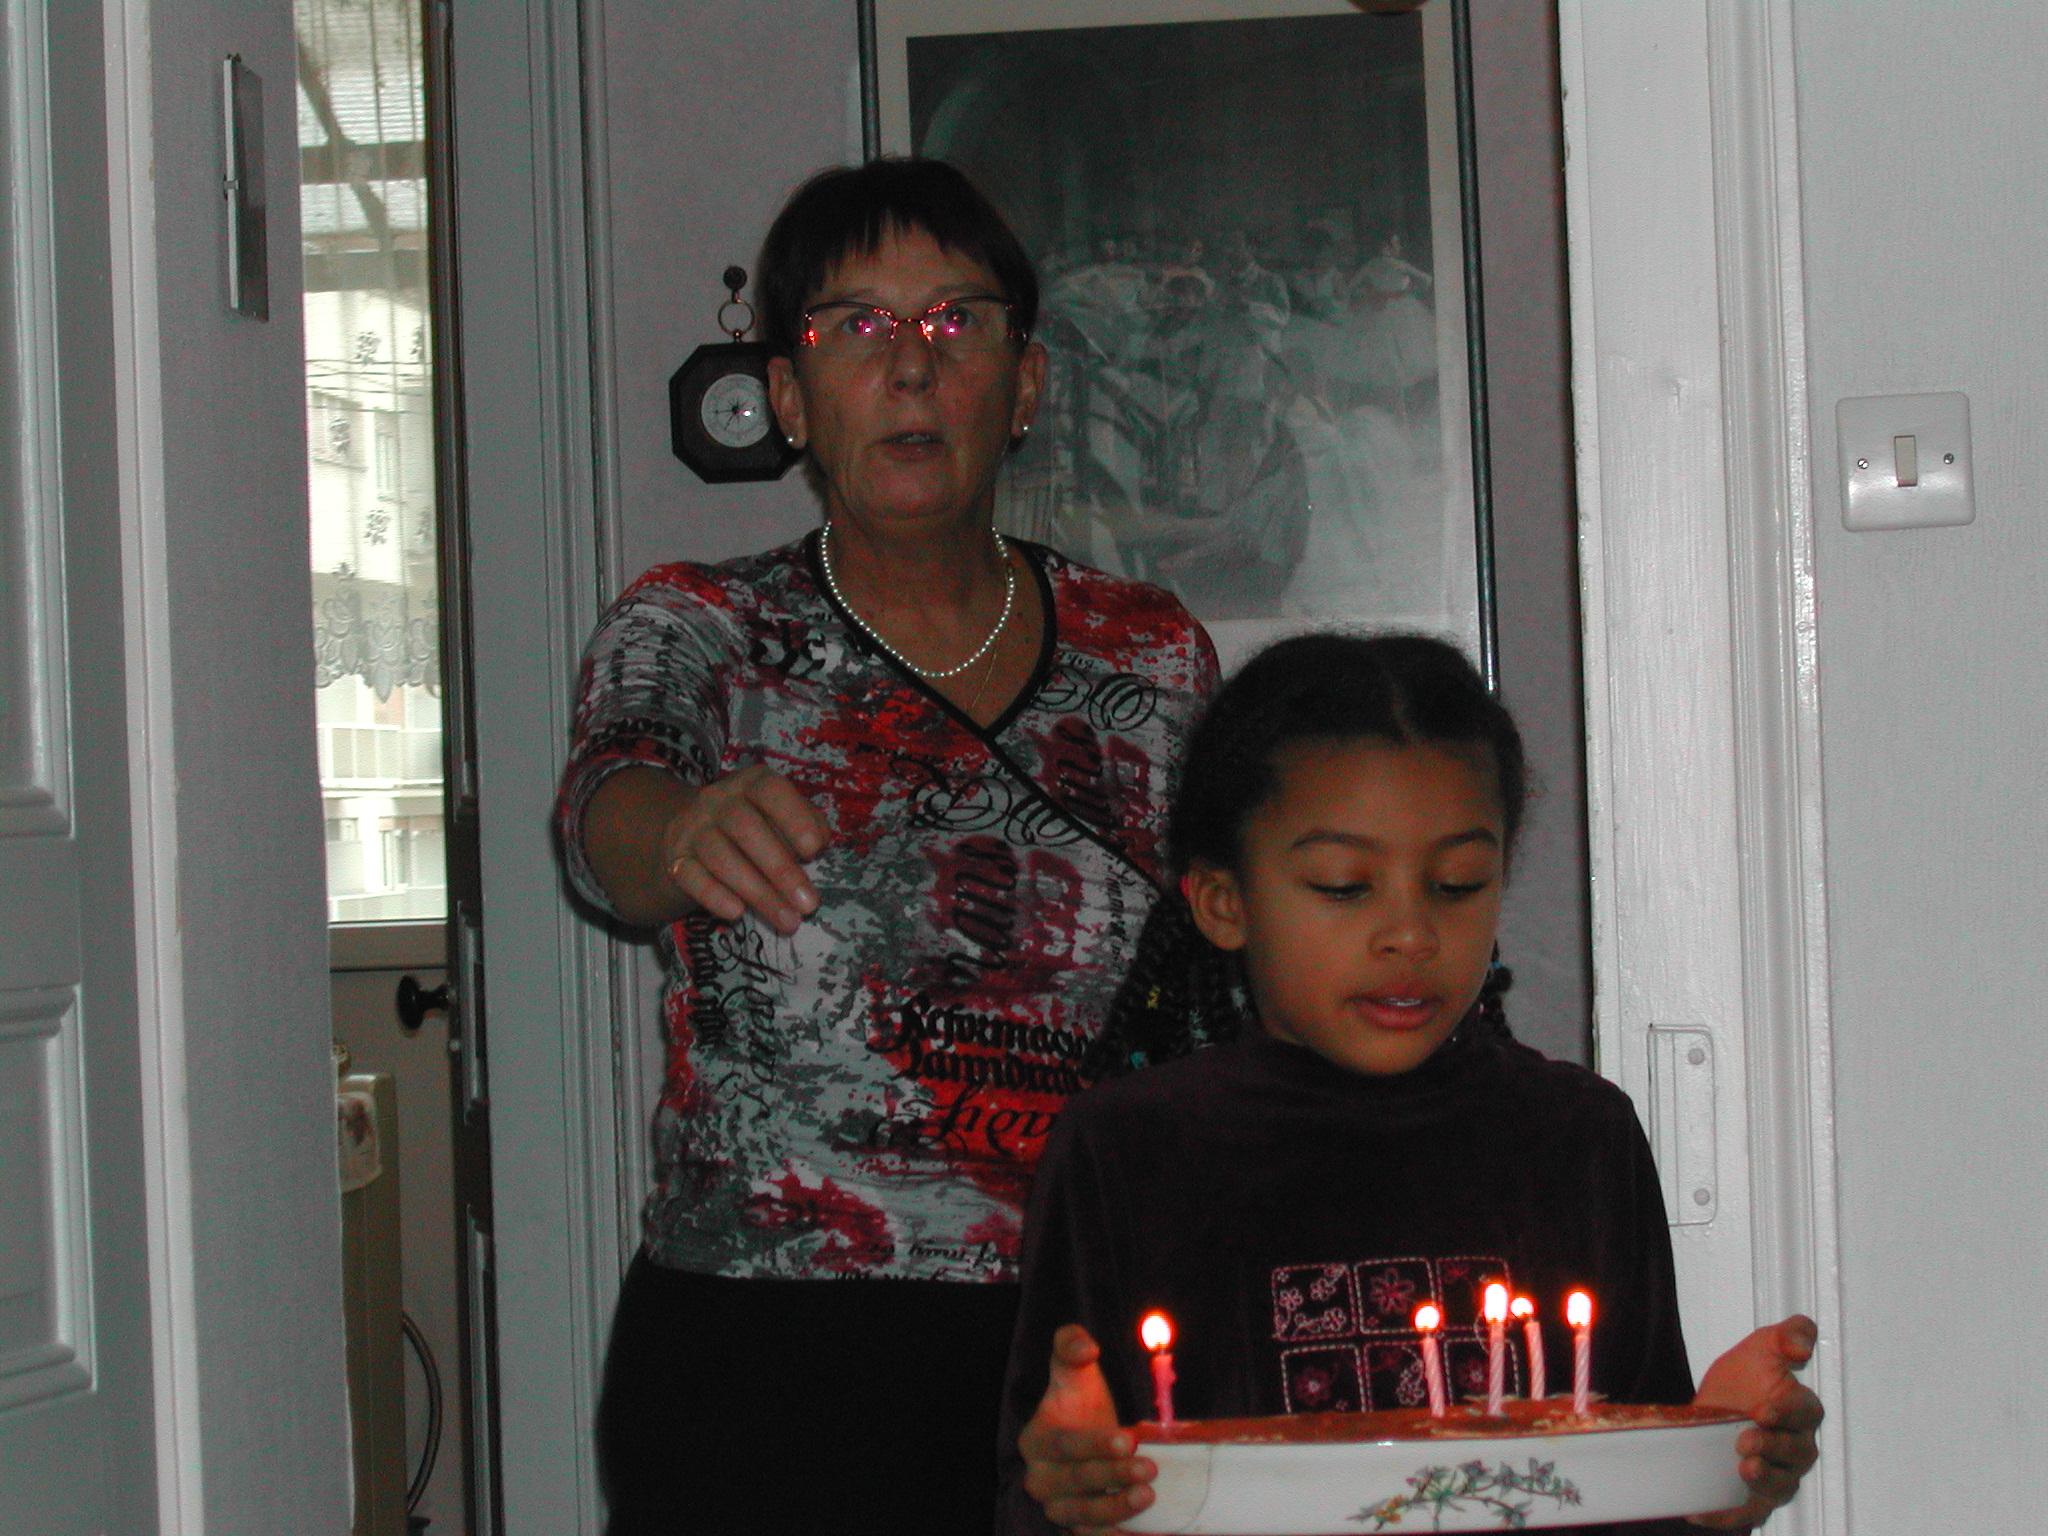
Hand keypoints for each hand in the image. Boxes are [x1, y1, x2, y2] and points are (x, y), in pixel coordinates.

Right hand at [660, 765, 828, 934]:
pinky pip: (690, 877)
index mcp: (751, 783)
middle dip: (781, 869)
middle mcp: (717, 800)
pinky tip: (738, 913)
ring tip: (787, 921)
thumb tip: (819, 845)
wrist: (693, 834)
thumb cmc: (757, 827)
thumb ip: (808, 824)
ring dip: (757, 892)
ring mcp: (692, 828)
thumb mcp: (783, 817)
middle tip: (808, 904)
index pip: (770, 789)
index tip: (814, 851)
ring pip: (720, 856)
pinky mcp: (675, 858)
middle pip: (745, 827)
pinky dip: (714, 896)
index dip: (793, 817)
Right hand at [1018, 1325, 1156, 1534]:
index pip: (1061, 1446)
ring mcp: (1057, 1507)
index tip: (1126, 1439)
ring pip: (1082, 1515)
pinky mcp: (1077, 1526)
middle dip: (1110, 1475)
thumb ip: (1071, 1346)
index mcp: (1034, 1441)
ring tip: (1148, 1495)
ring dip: (1115, 1508)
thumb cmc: (1079, 1402)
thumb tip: (1084, 1345)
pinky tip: (1142, 1534)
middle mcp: (1040, 1479)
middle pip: (1073, 1482)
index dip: (1092, 1445)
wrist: (1086, 1434)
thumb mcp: (1075, 1371)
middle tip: (1147, 1467)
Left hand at [1689, 1314, 1822, 1528]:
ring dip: (1764, 1480)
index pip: (1804, 1414)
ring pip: (1780, 1485)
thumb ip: (1786, 1336)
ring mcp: (1776, 1475)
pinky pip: (1745, 1513)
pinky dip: (1725, 1515)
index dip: (1787, 1413)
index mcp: (1799, 1413)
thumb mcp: (1759, 1349)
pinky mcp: (1752, 1499)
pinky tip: (1699, 1510)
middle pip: (1795, 1453)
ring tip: (1742, 1469)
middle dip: (1773, 1447)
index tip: (1763, 1410)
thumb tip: (1802, 1342)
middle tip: (1745, 1440)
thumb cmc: (1741, 1383)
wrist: (1710, 1414)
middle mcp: (1794, 1449)